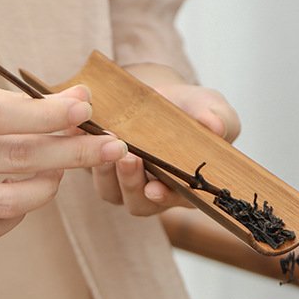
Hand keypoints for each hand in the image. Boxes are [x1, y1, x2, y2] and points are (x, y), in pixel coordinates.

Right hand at [0, 82, 127, 242]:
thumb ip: (15, 103)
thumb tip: (81, 101)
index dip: (47, 114)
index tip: (86, 110)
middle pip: (16, 159)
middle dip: (73, 152)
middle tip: (113, 147)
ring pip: (9, 202)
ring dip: (49, 187)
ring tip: (59, 170)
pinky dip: (18, 214)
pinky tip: (25, 194)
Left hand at [91, 63, 240, 216]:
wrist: (162, 96)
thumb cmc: (193, 109)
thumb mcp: (211, 109)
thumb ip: (219, 119)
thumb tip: (215, 126)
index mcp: (187, 187)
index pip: (176, 201)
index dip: (165, 198)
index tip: (155, 189)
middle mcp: (155, 192)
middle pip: (139, 203)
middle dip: (131, 182)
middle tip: (128, 157)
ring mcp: (125, 183)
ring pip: (111, 191)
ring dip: (105, 170)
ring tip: (105, 140)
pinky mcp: (100, 165)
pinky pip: (87, 167)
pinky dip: (81, 148)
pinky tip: (79, 129)